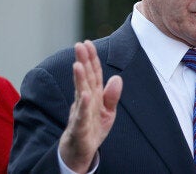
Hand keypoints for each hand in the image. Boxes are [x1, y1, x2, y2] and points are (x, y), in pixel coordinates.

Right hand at [58, 40, 122, 171]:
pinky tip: (85, 95)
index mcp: (93, 96)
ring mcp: (81, 114)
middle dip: (83, 62)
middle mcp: (85, 102)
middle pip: (85, 79)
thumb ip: (112, 96)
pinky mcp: (80, 129)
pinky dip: (83, 106)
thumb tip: (117, 78)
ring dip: (79, 79)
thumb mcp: (107, 112)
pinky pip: (81, 116)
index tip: (88, 43)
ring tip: (78, 64)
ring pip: (80, 94)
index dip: (92, 59)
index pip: (93, 75)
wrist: (79, 153)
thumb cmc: (92, 130)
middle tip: (79, 45)